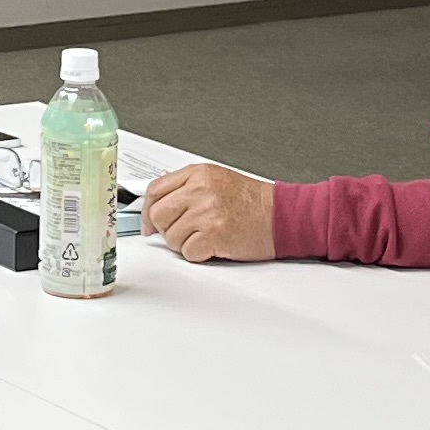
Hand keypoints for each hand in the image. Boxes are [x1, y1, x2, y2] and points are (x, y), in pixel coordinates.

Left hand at [142, 162, 272, 262]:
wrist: (281, 215)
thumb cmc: (252, 202)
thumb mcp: (216, 181)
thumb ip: (186, 189)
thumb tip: (156, 210)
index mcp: (198, 174)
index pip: (155, 190)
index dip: (147, 210)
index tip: (149, 222)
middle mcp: (200, 190)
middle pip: (158, 214)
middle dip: (166, 228)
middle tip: (184, 232)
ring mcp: (206, 212)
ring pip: (171, 237)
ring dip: (185, 243)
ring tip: (205, 236)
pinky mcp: (214, 234)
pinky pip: (188, 252)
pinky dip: (198, 254)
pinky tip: (213, 245)